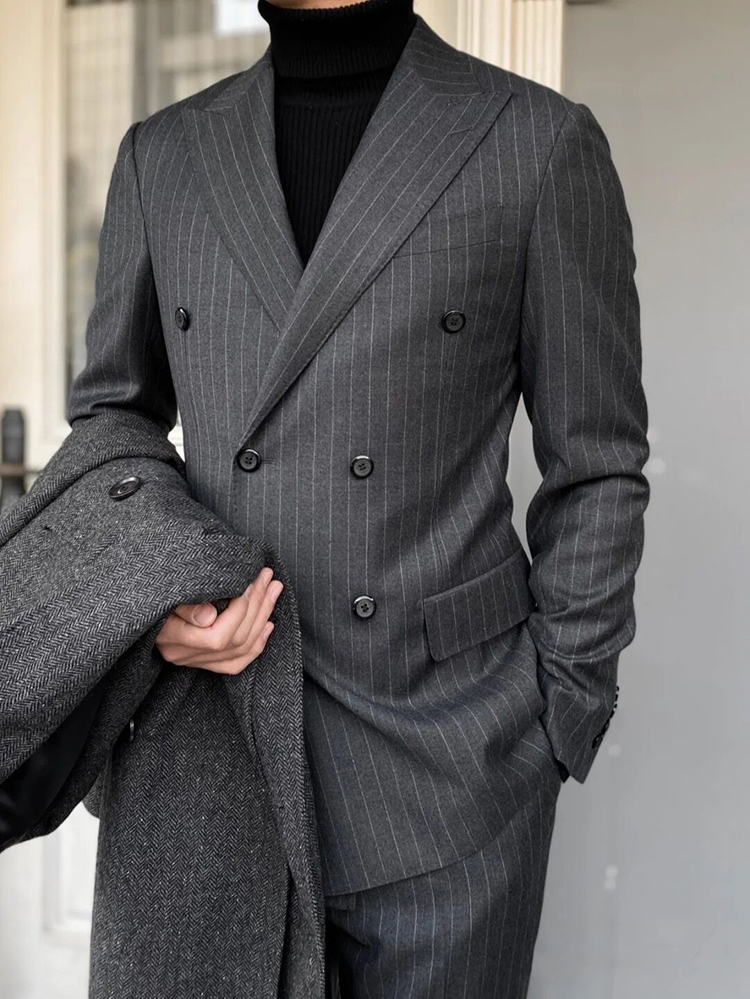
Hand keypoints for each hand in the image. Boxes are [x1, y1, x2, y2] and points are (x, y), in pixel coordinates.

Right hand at [155, 566, 282, 674]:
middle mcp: (183, 655)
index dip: (242, 608)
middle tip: (269, 578)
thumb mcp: (164, 591)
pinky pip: (235, 663)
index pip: (218, 635)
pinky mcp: (203, 662)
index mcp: (172, 638)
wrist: (138, 601)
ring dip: (262, 617)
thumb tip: (209, 615)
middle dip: (258, 605)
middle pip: (234, 640)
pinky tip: (268, 624)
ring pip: (239, 650)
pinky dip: (256, 644)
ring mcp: (194, 662)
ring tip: (274, 590)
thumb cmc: (152, 591)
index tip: (252, 579)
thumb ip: (185, 604)